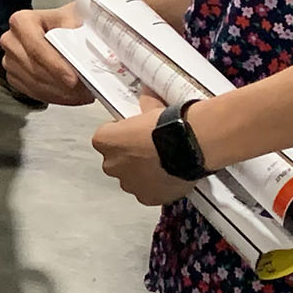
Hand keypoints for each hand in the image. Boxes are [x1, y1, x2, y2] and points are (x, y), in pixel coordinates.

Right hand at [0, 2, 96, 105]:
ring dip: (62, 93)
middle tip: (85, 89)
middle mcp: (11, 41)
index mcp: (22, 22)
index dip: (56, 66)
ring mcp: (10, 61)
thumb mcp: (76, 16)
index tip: (73, 78)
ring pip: (36, 84)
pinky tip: (71, 94)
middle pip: (36, 69)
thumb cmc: (66, 22)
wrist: (61, 30)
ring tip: (83, 93)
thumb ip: (78, 28)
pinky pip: (35, 93)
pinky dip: (56, 96)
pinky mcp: (15, 77)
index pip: (37, 48)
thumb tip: (86, 43)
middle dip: (62, 83)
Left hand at [91, 89, 196, 205]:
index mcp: (104, 141)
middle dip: (130, 157)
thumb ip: (144, 105)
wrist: (187, 145)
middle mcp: (110, 164)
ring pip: (131, 179)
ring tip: (162, 163)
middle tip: (150, 150)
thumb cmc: (167, 126)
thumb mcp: (151, 108)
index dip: (122, 135)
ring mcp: (127, 183)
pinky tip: (169, 176)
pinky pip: (147, 192)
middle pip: (116, 161)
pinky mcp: (146, 197)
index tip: (135, 134)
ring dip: (142, 173)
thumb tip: (147, 95)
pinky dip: (156, 187)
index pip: (106, 138)